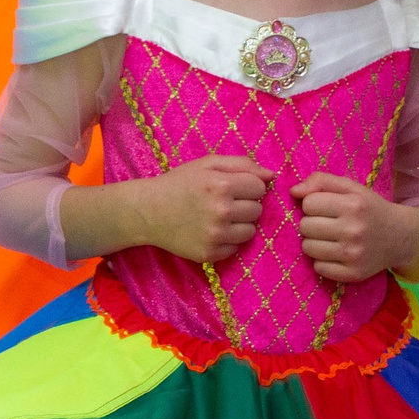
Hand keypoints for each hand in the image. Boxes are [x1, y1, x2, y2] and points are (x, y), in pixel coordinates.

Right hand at [135, 155, 271, 262]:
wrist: (147, 211)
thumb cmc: (179, 183)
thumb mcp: (207, 164)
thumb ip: (241, 164)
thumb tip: (271, 175)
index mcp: (222, 185)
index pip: (260, 188)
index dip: (248, 186)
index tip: (233, 187)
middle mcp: (221, 211)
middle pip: (257, 210)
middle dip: (245, 205)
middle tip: (223, 202)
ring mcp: (215, 235)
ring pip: (250, 231)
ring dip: (239, 224)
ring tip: (218, 217)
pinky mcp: (209, 254)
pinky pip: (235, 248)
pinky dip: (227, 241)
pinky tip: (209, 231)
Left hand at [294, 172, 413, 283]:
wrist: (401, 237)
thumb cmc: (370, 209)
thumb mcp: (351, 187)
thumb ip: (321, 181)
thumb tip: (294, 191)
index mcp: (353, 205)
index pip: (308, 203)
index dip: (314, 204)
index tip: (326, 207)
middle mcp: (353, 230)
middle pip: (305, 226)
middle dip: (312, 223)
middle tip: (328, 224)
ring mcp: (353, 255)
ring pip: (308, 248)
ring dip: (314, 242)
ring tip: (331, 238)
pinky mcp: (353, 274)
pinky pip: (318, 268)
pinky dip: (323, 261)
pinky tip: (336, 253)